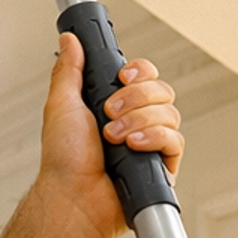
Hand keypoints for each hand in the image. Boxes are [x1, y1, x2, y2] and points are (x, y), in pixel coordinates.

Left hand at [32, 33, 184, 237]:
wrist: (73, 197)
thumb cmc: (63, 161)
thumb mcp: (62, 105)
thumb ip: (70, 70)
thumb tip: (69, 41)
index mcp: (115, 105)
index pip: (144, 76)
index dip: (139, 72)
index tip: (122, 76)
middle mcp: (136, 122)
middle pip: (161, 90)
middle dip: (136, 97)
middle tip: (109, 112)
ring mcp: (150, 144)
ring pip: (169, 113)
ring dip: (139, 120)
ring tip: (114, 137)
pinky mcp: (162, 167)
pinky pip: (175, 140)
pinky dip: (154, 138)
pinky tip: (133, 146)